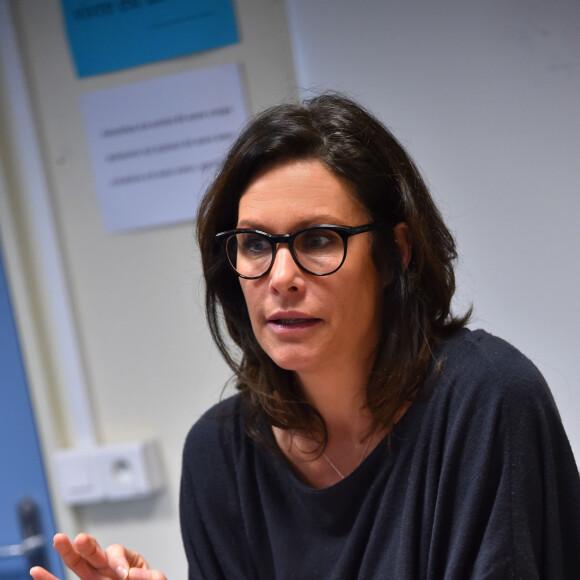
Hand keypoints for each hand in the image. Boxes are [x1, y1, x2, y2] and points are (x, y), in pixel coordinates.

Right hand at [29, 533, 165, 579]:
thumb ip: (152, 576)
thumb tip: (136, 573)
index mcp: (125, 561)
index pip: (116, 553)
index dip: (118, 561)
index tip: (124, 575)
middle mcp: (106, 568)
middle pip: (94, 552)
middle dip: (87, 545)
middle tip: (81, 538)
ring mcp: (94, 579)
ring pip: (78, 564)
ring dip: (68, 552)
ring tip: (58, 538)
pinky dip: (49, 579)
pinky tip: (36, 571)